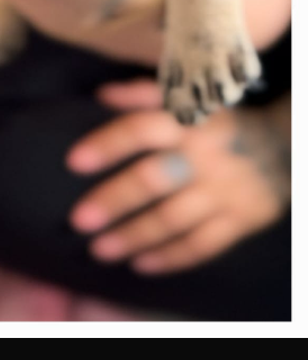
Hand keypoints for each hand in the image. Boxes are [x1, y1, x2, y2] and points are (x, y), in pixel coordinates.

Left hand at [66, 79, 290, 273]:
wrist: (287, 148)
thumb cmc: (220, 125)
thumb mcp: (192, 101)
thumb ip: (146, 95)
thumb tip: (101, 95)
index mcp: (189, 122)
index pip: (144, 127)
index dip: (109, 143)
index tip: (73, 162)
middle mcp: (206, 156)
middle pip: (154, 178)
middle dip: (115, 200)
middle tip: (80, 220)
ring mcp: (224, 191)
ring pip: (174, 218)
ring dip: (134, 236)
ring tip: (100, 250)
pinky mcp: (241, 220)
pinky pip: (203, 245)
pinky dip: (171, 257)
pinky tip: (141, 264)